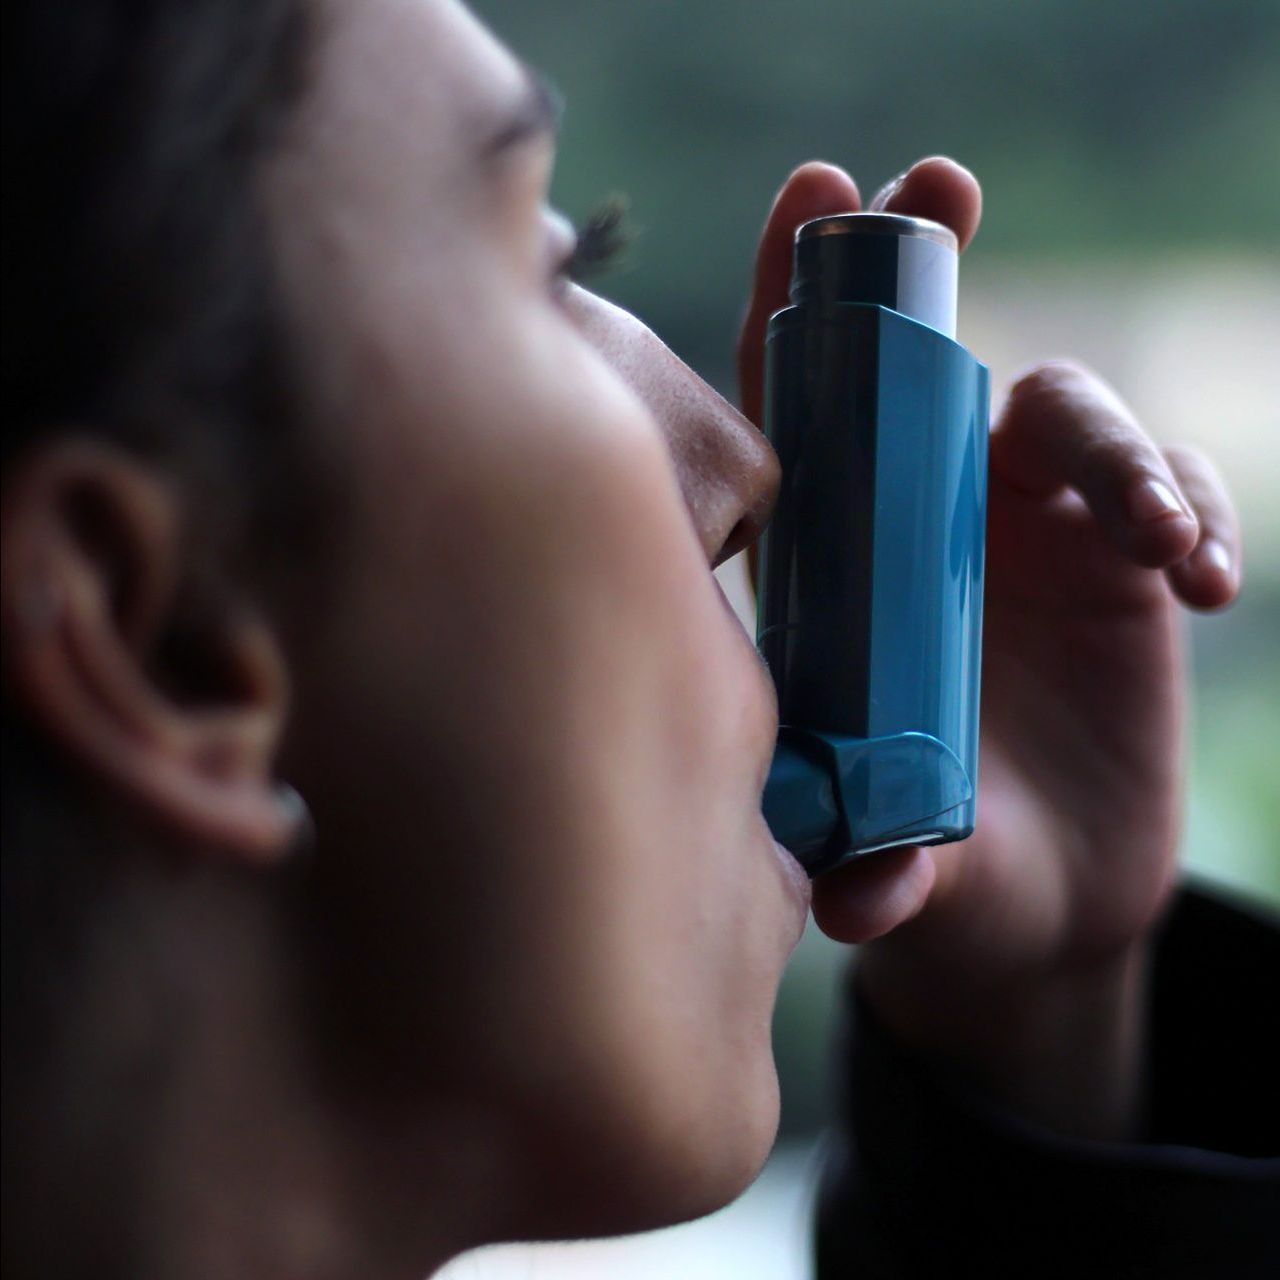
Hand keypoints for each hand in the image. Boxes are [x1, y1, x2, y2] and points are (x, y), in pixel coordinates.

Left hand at [738, 159, 1242, 1138]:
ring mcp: (1025, 534)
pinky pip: (1164, 490)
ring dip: (1111, 451)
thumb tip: (864, 901)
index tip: (811, 200)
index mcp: (839, 572)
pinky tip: (1205, 579)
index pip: (794, 417)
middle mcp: (922, 526)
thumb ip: (880, 868)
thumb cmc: (941, 866)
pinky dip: (1189, 510)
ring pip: (1064, 417)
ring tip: (1151, 542)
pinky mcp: (1119, 565)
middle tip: (943, 188)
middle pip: (918, 365)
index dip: (791, 307)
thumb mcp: (906, 864)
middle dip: (927, 267)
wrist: (1041, 902)